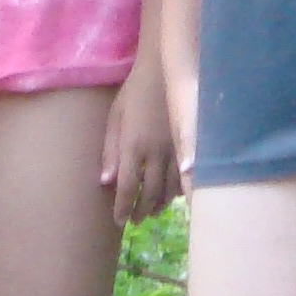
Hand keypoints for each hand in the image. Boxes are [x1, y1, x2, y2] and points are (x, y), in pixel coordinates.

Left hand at [100, 57, 179, 225]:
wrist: (163, 72)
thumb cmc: (133, 94)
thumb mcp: (115, 119)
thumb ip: (110, 151)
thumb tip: (106, 182)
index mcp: (133, 147)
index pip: (127, 188)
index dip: (123, 208)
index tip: (118, 222)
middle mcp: (155, 153)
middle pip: (150, 193)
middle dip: (141, 211)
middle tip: (135, 221)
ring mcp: (175, 150)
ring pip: (170, 188)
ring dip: (160, 205)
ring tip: (151, 212)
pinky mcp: (189, 144)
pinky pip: (185, 176)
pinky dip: (178, 190)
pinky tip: (172, 196)